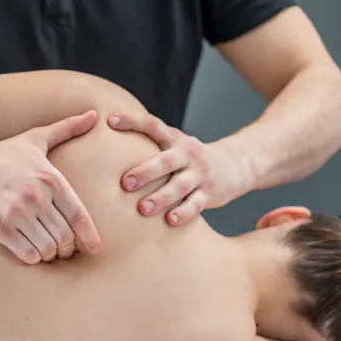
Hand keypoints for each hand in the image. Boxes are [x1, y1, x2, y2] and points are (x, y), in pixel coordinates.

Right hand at [0, 111, 101, 263]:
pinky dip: (32, 257)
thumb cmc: (1, 156)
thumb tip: (94, 115)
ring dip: (49, 254)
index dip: (88, 237)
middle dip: (66, 249)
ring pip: (47, 248)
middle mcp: (37, 196)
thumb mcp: (35, 140)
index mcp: (51, 179)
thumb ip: (66, 128)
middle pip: (65, 237)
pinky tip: (30, 251)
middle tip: (63, 250)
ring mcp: (17, 212)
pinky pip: (27, 254)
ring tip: (46, 251)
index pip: (79, 216)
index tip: (92, 248)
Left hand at [109, 113, 249, 224]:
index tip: (111, 120)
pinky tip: (171, 220)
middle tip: (125, 182)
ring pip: (180, 185)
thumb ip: (148, 145)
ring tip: (143, 209)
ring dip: (161, 197)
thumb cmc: (189, 158)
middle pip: (166, 160)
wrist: (236, 164)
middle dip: (145, 171)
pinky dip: (184, 212)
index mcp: (174, 139)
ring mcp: (199, 173)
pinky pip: (196, 204)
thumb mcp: (173, 145)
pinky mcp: (210, 192)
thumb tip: (104, 143)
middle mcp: (187, 154)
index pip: (153, 125)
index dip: (133, 121)